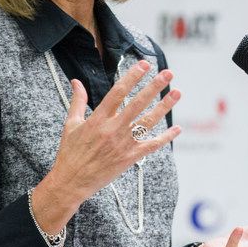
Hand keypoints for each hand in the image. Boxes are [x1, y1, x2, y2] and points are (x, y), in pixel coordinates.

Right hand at [32, 61, 180, 232]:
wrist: (72, 181)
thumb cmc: (70, 153)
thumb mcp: (71, 125)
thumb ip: (77, 101)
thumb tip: (76, 81)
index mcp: (98, 119)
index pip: (118, 92)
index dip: (132, 77)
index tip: (144, 65)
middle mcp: (112, 129)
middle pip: (137, 103)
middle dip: (154, 87)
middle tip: (168, 73)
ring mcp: (123, 144)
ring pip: (148, 121)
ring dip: (164, 106)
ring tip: (177, 93)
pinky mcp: (130, 158)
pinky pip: (151, 145)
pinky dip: (165, 137)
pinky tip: (177, 128)